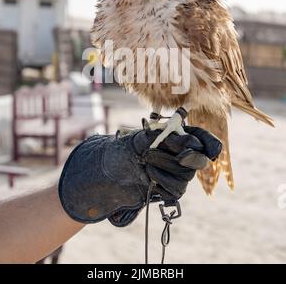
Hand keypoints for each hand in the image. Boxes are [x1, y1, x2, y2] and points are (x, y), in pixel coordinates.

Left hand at [58, 126, 221, 226]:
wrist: (116, 166)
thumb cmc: (133, 145)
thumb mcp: (149, 135)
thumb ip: (171, 137)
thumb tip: (189, 147)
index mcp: (185, 138)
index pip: (208, 142)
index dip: (210, 145)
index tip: (201, 147)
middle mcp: (187, 157)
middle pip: (197, 160)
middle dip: (172, 156)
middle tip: (149, 153)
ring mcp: (182, 175)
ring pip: (185, 177)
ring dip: (161, 168)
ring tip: (145, 163)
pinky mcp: (173, 191)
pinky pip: (175, 191)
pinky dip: (159, 182)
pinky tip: (148, 176)